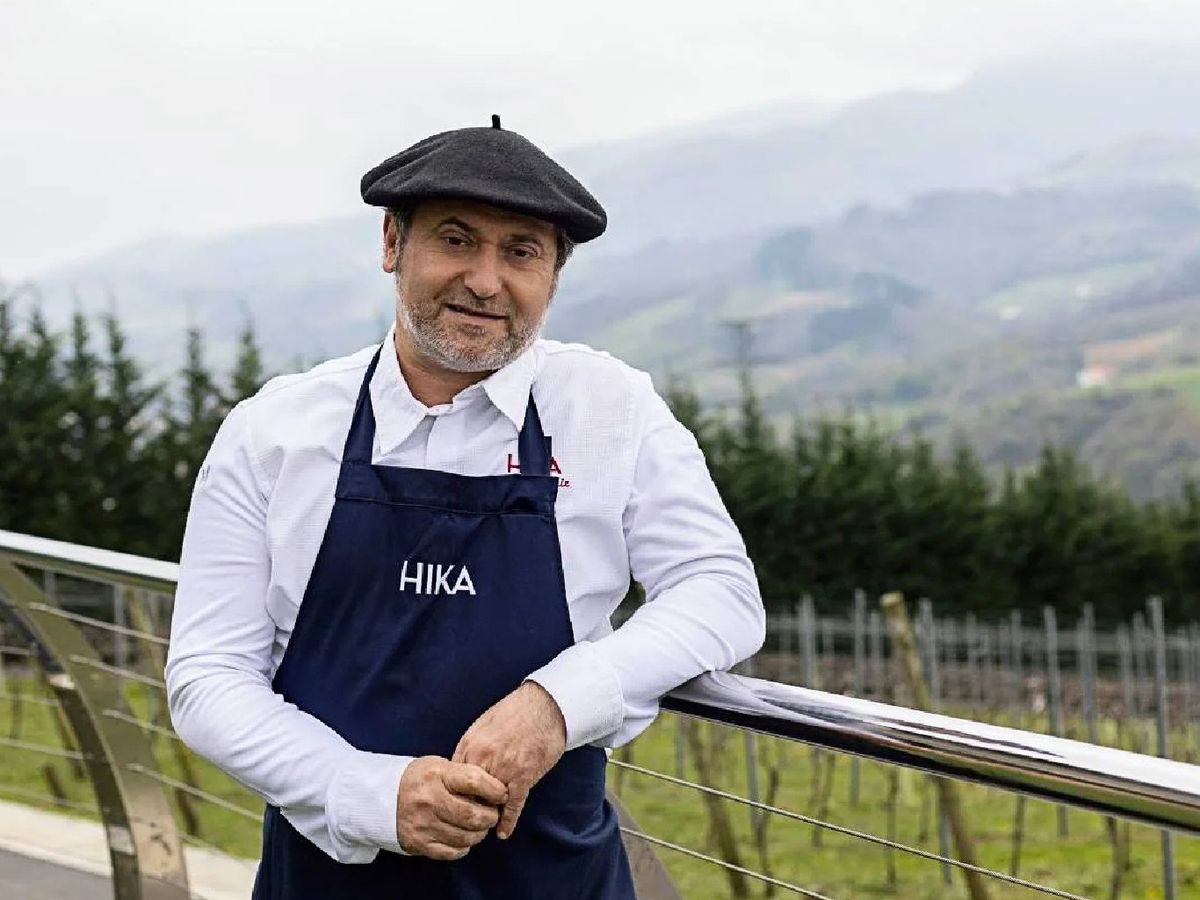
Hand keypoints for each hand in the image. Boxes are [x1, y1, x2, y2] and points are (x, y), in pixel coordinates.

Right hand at [395, 756, 507, 860]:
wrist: (381, 796)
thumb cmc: (419, 778)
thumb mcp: (439, 765)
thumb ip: (464, 775)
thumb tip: (494, 789)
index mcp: (436, 776)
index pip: (474, 781)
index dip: (494, 789)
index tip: (502, 793)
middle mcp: (429, 801)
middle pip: (472, 815)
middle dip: (490, 817)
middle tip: (493, 814)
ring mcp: (423, 824)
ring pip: (464, 837)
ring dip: (479, 834)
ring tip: (480, 827)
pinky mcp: (418, 843)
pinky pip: (450, 852)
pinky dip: (463, 848)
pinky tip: (464, 840)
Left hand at [452, 680, 566, 839]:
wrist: (545, 705)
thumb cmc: (515, 711)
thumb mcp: (483, 724)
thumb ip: (470, 747)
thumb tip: (461, 767)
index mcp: (470, 745)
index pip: (453, 780)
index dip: (453, 795)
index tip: (455, 804)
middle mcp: (482, 759)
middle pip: (467, 795)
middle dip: (468, 808)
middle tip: (469, 821)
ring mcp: (503, 768)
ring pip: (488, 803)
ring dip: (488, 815)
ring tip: (485, 825)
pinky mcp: (523, 776)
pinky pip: (512, 806)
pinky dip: (508, 821)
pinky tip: (503, 833)